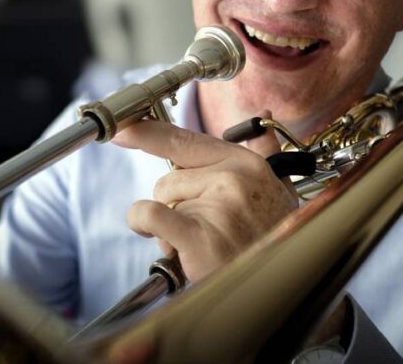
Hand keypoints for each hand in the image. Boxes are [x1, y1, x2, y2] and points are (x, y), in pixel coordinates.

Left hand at [113, 113, 298, 281]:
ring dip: (168, 223)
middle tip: (201, 224)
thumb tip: (265, 117)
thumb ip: (265, 152)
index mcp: (246, 164)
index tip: (124, 127)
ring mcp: (218, 206)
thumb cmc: (272, 239)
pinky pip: (150, 214)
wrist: (279, 284)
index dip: (148, 132)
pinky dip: (143, 223)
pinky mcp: (199, 235)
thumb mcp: (277, 190)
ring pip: (161, 198)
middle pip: (169, 177)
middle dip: (174, 203)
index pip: (184, 139)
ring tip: (197, 241)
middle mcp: (234, 179)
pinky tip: (155, 236)